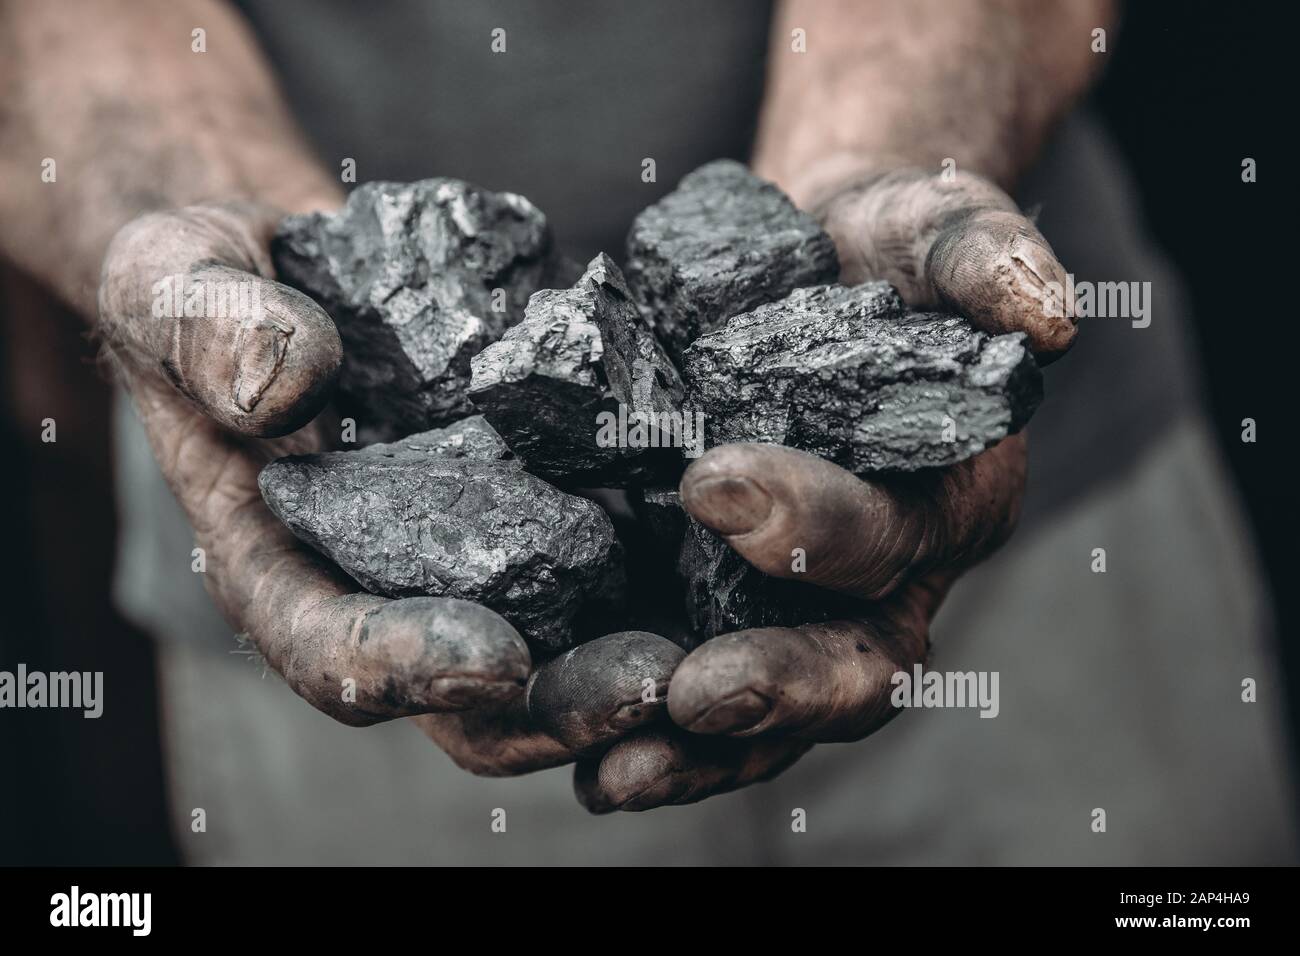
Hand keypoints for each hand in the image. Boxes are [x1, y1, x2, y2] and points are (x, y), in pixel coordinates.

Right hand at [98, 201, 677, 774]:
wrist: (289, 262)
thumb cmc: (207, 284)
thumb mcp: (174, 284)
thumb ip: (207, 333)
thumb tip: (283, 388)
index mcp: (283, 566)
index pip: (333, 651)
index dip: (406, 667)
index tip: (490, 659)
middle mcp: (388, 584)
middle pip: (470, 691)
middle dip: (556, 701)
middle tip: (648, 685)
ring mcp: (472, 554)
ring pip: (558, 645)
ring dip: (633, 664)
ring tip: (721, 649)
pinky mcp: (539, 501)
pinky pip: (609, 555)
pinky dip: (672, 571)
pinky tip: (747, 549)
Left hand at [573, 166, 1066, 809]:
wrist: (829, 261)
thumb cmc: (896, 251)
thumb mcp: (949, 233)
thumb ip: (993, 266)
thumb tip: (1046, 319)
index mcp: (946, 500)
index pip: (891, 538)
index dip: (815, 525)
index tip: (710, 481)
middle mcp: (887, 576)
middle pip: (851, 666)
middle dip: (774, 687)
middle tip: (686, 696)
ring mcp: (806, 603)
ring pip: (778, 711)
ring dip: (702, 751)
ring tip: (614, 774)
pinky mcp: (728, 599)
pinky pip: (705, 685)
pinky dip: (652, 729)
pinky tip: (583, 756)